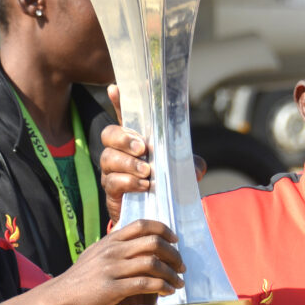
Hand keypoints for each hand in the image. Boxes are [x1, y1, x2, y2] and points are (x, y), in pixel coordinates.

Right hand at [46, 219, 184, 304]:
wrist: (58, 299)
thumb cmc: (77, 281)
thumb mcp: (93, 256)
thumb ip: (112, 248)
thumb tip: (130, 245)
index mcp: (109, 241)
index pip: (142, 225)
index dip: (163, 230)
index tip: (175, 240)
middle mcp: (112, 251)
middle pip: (153, 243)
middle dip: (173, 254)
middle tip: (181, 266)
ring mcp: (112, 269)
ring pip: (152, 263)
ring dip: (171, 273)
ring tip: (179, 282)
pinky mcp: (112, 288)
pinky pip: (145, 283)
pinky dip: (161, 286)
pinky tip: (168, 291)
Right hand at [102, 84, 205, 225]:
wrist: (156, 216)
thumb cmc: (166, 187)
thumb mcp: (181, 172)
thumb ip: (190, 165)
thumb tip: (197, 167)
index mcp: (136, 141)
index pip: (125, 116)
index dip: (118, 101)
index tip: (116, 88)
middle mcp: (120, 153)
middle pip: (108, 134)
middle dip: (123, 138)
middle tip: (142, 148)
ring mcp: (112, 171)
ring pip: (108, 158)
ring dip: (128, 163)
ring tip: (147, 172)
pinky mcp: (111, 191)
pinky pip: (112, 181)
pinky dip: (128, 182)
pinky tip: (144, 186)